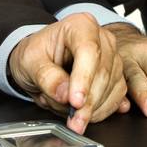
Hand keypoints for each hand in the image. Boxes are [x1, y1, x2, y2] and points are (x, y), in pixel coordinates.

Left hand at [7, 13, 126, 133]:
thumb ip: (46, 77)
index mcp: (81, 25)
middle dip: (87, 102)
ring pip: (112, 88)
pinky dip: (100, 111)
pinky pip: (117, 97)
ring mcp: (112, 57)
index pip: (88, 51)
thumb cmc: (37, 54)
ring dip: (91, 109)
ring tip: (67, 112)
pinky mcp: (117, 76)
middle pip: (103, 72)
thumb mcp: (30, 62)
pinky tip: (84, 114)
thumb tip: (64, 94)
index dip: (83, 78)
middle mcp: (101, 39)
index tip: (75, 101)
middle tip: (72, 120)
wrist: (41, 60)